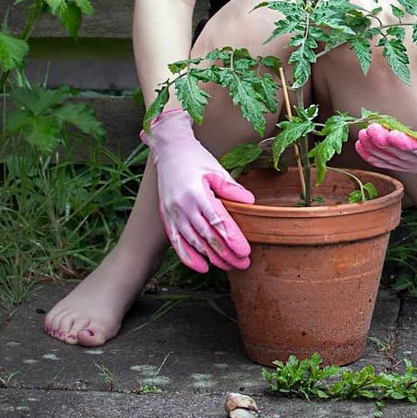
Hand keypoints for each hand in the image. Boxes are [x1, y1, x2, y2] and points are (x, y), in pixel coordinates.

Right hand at [141, 109, 254, 272]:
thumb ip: (231, 187)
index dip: (232, 239)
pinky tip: (202, 267)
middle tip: (243, 264)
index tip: (245, 251)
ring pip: (193, 243)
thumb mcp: (216, 169)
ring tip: (228, 267)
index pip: (218, 222)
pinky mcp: (166, 217)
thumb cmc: (195, 158)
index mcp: (197, 193)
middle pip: (207, 237)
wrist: (169, 150)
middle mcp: (182, 206)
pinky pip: (177, 242)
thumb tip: (250, 202)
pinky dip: (189, 257)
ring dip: (212, 258)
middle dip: (226, 253)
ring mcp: (172, 214)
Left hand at [355, 110, 416, 174]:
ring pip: (389, 159)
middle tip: (370, 129)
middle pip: (399, 154)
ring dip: (373, 148)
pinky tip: (358, 145)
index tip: (391, 134)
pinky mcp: (403, 164)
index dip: (404, 143)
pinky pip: (385, 161)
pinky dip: (371, 155)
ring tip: (361, 134)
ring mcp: (411, 166)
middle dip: (383, 142)